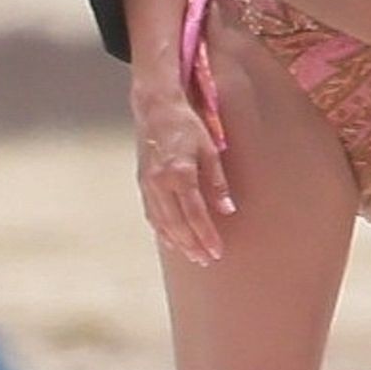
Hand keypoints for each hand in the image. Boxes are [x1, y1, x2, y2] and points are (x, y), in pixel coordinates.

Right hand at [134, 93, 234, 264]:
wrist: (155, 109)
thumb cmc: (186, 125)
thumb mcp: (209, 149)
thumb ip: (217, 182)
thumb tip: (227, 210)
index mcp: (179, 173)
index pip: (195, 214)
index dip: (206, 236)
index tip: (217, 252)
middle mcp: (160, 183)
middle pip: (177, 224)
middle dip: (193, 245)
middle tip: (208, 260)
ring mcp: (148, 184)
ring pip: (163, 223)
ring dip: (178, 242)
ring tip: (194, 256)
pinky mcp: (142, 183)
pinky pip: (152, 214)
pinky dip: (163, 230)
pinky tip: (173, 240)